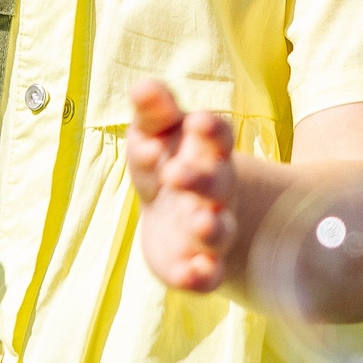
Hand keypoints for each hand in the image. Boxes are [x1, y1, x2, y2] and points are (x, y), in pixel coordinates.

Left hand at [128, 79, 236, 292]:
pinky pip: (209, 274)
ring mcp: (211, 228)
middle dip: (200, 179)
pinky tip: (192, 274)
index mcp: (206, 150)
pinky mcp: (202, 265)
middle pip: (218, 183)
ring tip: (198, 225)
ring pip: (220, 230)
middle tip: (174, 174)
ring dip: (211, 228)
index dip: (210, 129)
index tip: (196, 121)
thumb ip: (152, 110)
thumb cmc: (163, 159)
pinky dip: (203, 276)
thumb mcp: (153, 132)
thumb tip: (142, 87)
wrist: (172, 215)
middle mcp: (216, 190)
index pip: (218, 135)